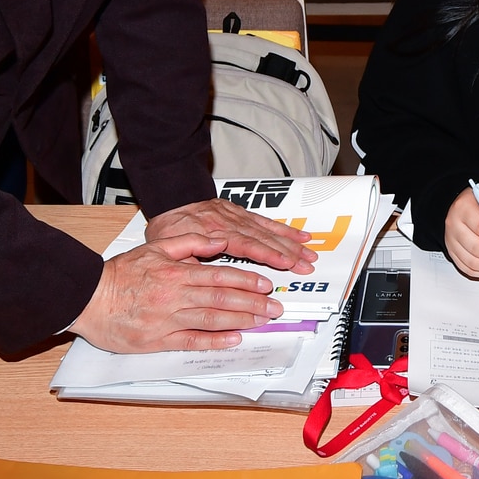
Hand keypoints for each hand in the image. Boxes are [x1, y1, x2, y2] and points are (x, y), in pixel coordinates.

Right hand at [70, 233, 283, 352]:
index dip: (247, 281)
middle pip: (223, 299)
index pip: (220, 276)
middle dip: (253, 303)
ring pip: (213, 320)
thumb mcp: (155, 246)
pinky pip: (192, 341)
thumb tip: (218, 239)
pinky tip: (234, 339)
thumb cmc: (120, 274)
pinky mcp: (159, 340)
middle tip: (275, 306)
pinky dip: (215, 341)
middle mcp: (176, 296)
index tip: (266, 284)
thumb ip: (189, 241)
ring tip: (262, 321)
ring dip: (242, 321)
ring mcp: (169, 320)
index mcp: (177, 272)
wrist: (88, 298)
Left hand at [146, 197, 315, 272]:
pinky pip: (265, 221)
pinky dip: (283, 229)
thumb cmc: (169, 226)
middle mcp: (228, 222)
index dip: (268, 255)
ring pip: (268, 229)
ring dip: (290, 241)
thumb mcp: (171, 250)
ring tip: (308, 251)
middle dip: (288, 251)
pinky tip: (297, 235)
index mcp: (212, 232)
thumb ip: (191, 263)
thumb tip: (207, 279)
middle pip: (263, 238)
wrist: (169, 199)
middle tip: (306, 264)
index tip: (286, 264)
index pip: (246, 245)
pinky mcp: (240, 213)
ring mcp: (236, 216)